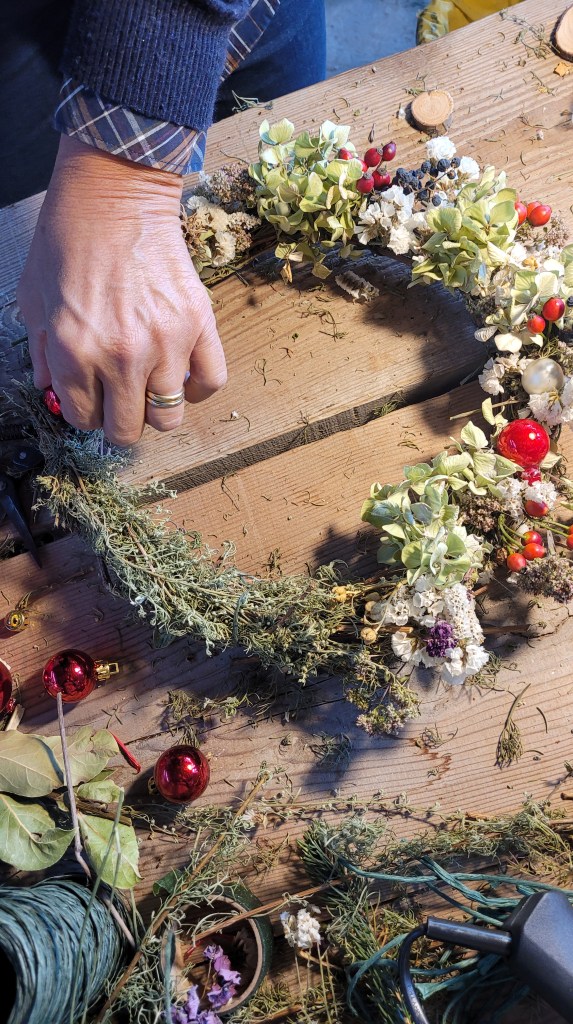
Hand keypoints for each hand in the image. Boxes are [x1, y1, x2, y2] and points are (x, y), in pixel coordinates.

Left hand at [17, 136, 226, 445]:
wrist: (115, 193)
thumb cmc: (69, 238)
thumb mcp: (34, 298)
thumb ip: (41, 354)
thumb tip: (53, 389)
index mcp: (75, 352)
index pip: (85, 419)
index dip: (85, 411)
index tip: (90, 398)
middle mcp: (122, 357)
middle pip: (128, 429)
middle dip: (119, 421)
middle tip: (119, 400)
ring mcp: (166, 343)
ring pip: (169, 416)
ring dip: (158, 408)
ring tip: (150, 386)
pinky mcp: (199, 324)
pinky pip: (211, 382)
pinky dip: (199, 389)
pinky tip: (183, 377)